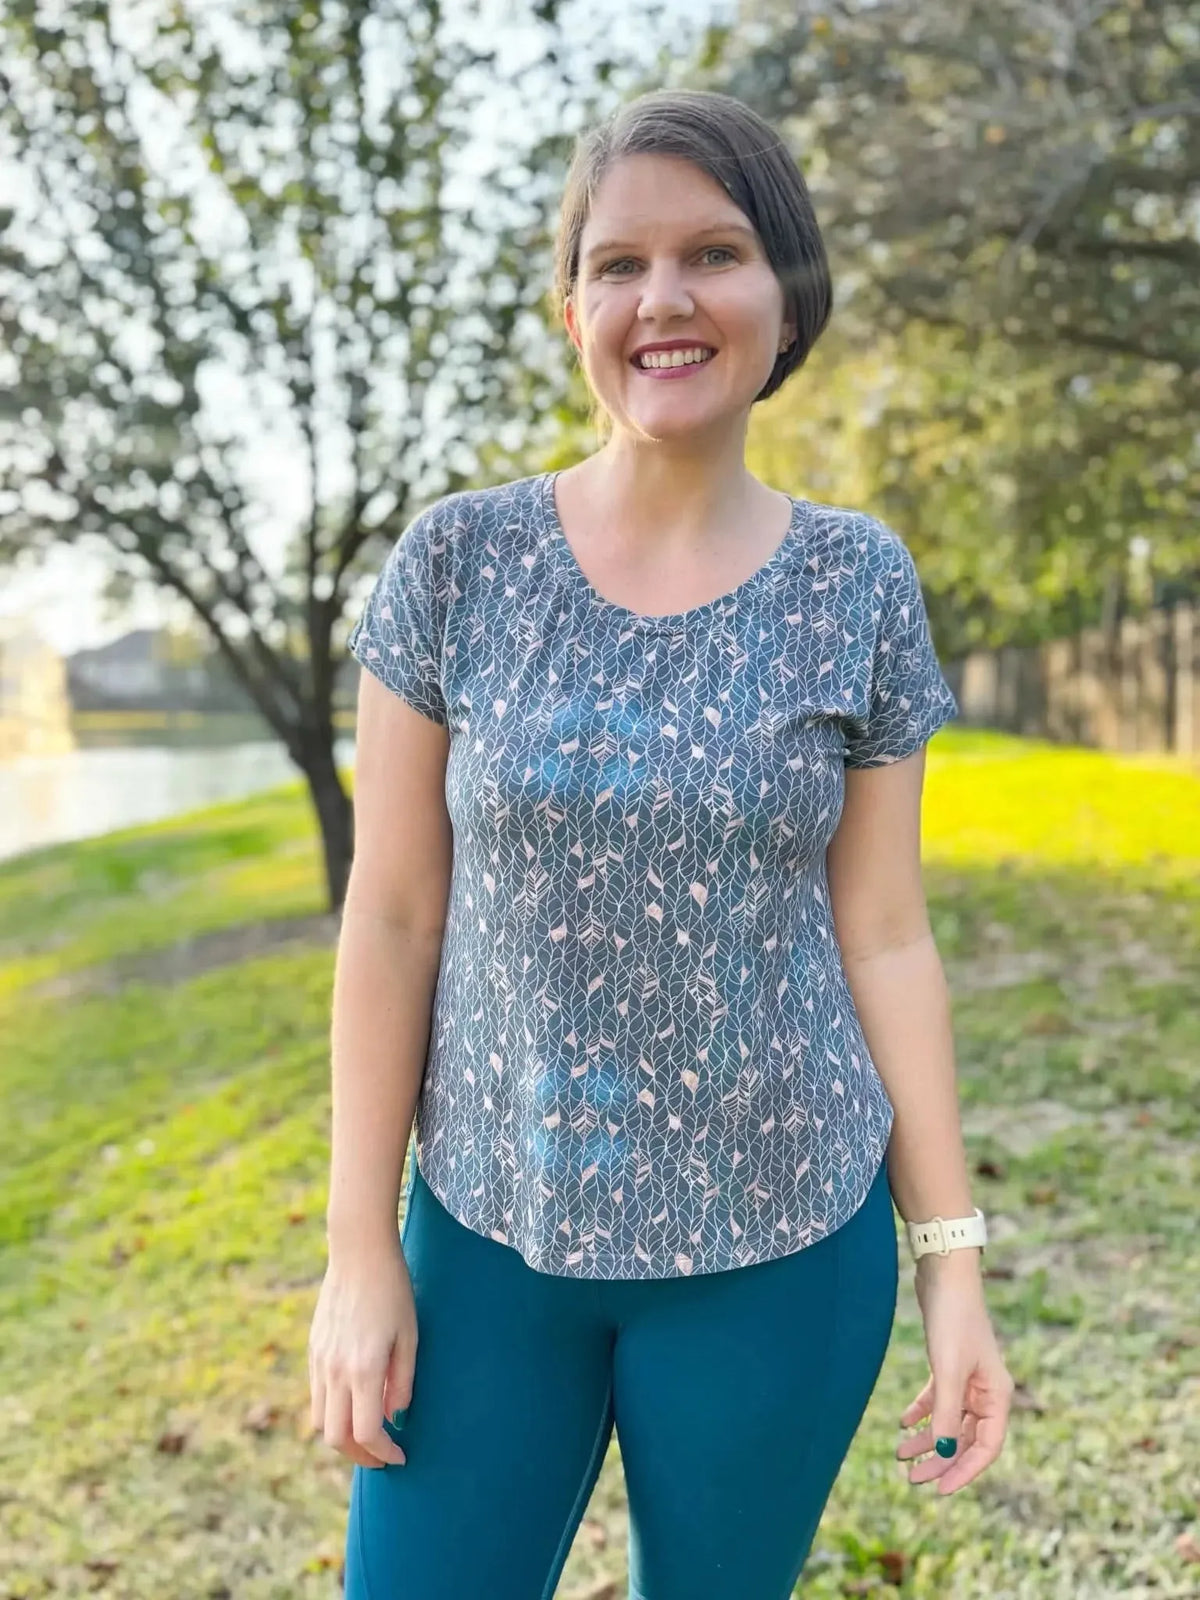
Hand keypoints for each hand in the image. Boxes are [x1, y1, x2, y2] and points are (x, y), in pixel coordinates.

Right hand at [308, 1235, 415, 1469]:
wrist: (358, 1253)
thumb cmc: (393, 1291)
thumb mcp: (409, 1336)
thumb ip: (402, 1381)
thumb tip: (395, 1416)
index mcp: (364, 1370)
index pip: (367, 1433)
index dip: (383, 1453)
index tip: (400, 1456)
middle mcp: (335, 1371)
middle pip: (336, 1437)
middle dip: (360, 1455)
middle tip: (383, 1455)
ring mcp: (319, 1361)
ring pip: (319, 1421)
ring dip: (342, 1436)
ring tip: (368, 1434)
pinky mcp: (313, 1350)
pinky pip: (316, 1395)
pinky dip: (332, 1411)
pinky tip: (354, 1403)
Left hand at [897, 1254, 1013, 1493]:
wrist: (944, 1275)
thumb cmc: (953, 1320)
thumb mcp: (949, 1371)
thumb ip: (946, 1414)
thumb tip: (942, 1455)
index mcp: (997, 1396)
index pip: (986, 1448)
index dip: (964, 1472)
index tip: (939, 1490)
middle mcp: (987, 1391)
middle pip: (965, 1438)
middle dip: (939, 1460)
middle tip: (911, 1478)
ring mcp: (968, 1378)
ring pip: (949, 1421)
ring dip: (927, 1439)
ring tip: (899, 1454)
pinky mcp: (949, 1364)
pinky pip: (937, 1399)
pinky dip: (921, 1412)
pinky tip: (903, 1423)